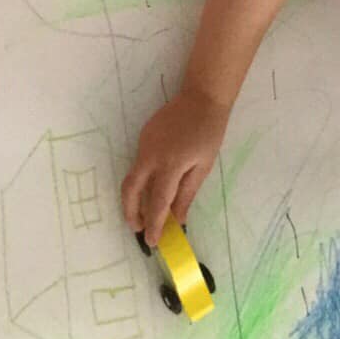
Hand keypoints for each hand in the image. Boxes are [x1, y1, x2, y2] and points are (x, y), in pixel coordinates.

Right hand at [121, 89, 229, 246]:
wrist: (201, 96)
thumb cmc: (208, 132)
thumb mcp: (203, 167)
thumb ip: (187, 194)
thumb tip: (178, 220)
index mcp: (170, 165)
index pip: (158, 202)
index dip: (154, 224)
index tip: (152, 242)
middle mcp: (151, 155)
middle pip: (131, 190)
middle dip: (131, 212)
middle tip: (138, 228)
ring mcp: (144, 144)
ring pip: (132, 176)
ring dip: (135, 197)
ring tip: (145, 213)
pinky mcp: (143, 136)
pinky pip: (139, 162)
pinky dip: (142, 179)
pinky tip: (153, 185)